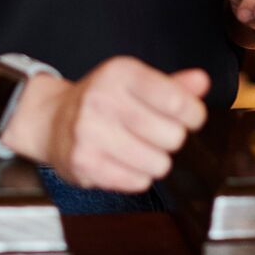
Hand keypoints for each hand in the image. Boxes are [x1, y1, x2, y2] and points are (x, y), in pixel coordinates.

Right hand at [2, 57, 209, 191]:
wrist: (51, 120)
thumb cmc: (101, 101)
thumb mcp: (134, 82)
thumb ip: (172, 84)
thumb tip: (202, 82)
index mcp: (120, 73)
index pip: (177, 100)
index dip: (193, 115)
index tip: (189, 117)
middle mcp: (102, 99)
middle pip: (173, 136)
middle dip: (171, 139)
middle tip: (155, 133)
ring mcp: (90, 132)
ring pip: (158, 163)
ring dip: (155, 160)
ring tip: (138, 148)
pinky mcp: (84, 163)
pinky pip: (137, 182)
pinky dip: (137, 176)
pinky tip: (123, 161)